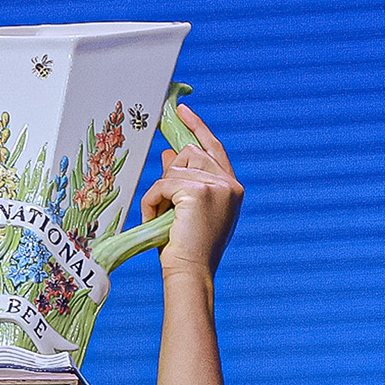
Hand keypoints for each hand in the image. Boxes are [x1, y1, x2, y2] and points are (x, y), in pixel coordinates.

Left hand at [138, 106, 242, 280]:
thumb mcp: (186, 209)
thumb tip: (169, 153)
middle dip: (170, 174)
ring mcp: (217, 186)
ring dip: (161, 190)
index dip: (197, 128)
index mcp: (232, 189)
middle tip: (166, 204)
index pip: (213, 148)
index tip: (182, 111)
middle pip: (189, 153)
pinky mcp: (199, 190)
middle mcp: (229, 185)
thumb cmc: (187, 248)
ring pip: (175, 167)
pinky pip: (163, 183)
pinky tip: (155, 218)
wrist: (190, 273)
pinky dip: (152, 200)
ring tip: (163, 217)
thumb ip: (183, 180)